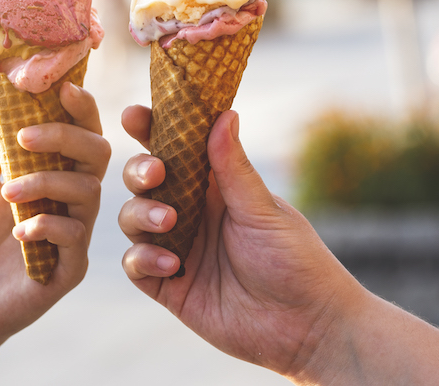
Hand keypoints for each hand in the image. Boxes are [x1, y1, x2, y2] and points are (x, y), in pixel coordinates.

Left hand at [0, 82, 109, 385]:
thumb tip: (6, 93)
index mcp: (57, 173)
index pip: (83, 132)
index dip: (81, 108)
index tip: (63, 88)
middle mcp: (74, 199)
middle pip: (98, 153)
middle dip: (65, 137)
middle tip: (25, 137)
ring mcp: (76, 233)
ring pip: (88, 190)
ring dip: (44, 182)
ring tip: (6, 192)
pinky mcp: (71, 268)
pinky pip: (74, 235)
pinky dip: (45, 224)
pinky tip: (17, 231)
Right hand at [118, 106, 356, 380]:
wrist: (306, 326)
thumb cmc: (295, 260)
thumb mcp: (263, 210)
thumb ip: (234, 167)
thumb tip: (225, 113)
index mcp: (215, 186)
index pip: (176, 149)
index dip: (151, 129)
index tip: (135, 115)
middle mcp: (191, 212)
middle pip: (143, 180)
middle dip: (139, 170)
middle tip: (156, 173)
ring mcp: (177, 248)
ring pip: (132, 218)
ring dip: (141, 214)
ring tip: (169, 222)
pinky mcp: (169, 287)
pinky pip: (136, 265)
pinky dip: (145, 258)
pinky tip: (173, 264)